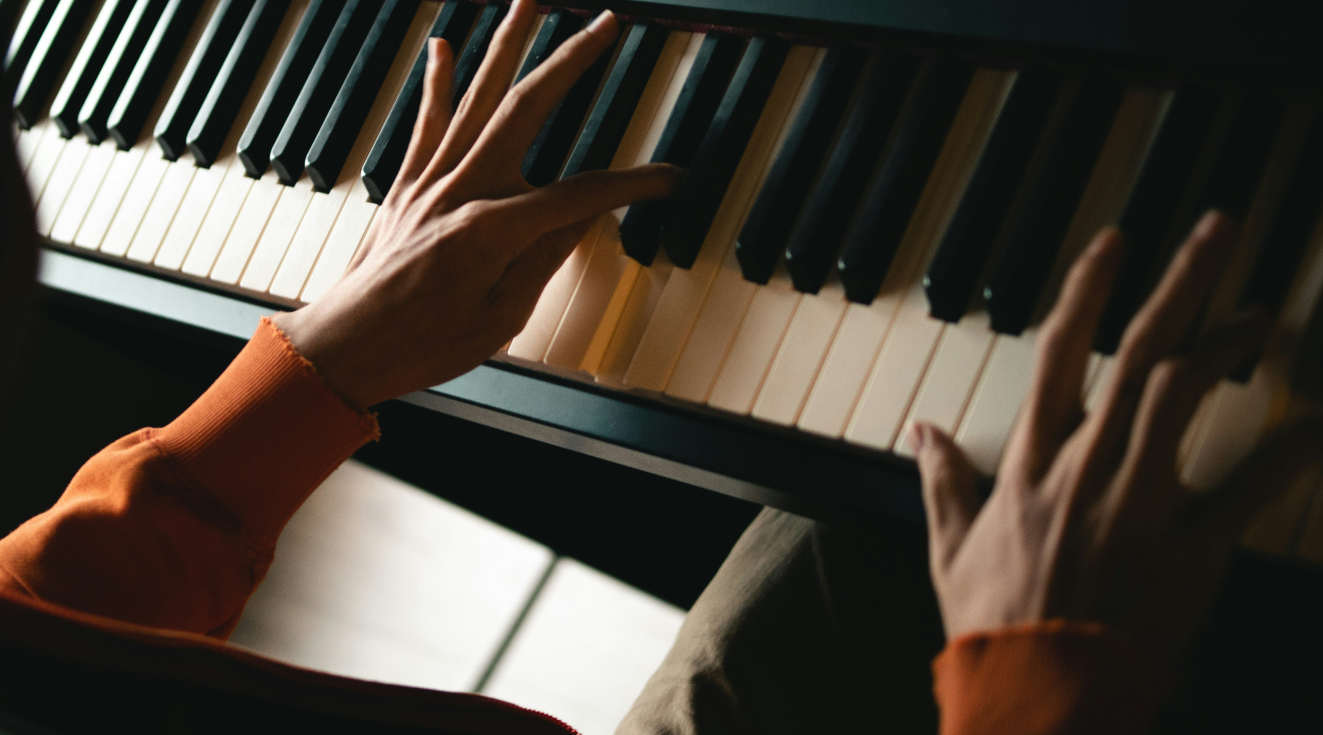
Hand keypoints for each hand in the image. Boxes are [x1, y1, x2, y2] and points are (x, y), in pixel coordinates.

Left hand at [274, 1, 679, 409]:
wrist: (346, 348)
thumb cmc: (421, 344)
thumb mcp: (502, 315)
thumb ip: (546, 258)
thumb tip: (586, 216)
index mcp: (492, 229)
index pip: (580, 194)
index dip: (631, 185)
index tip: (668, 178)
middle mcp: (459, 190)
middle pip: (526, 108)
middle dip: (571, 60)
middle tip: (606, 25)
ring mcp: (429, 181)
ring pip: (476, 98)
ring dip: (505, 45)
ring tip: (528, 1)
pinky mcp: (406, 186)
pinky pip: (426, 122)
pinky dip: (437, 83)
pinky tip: (443, 45)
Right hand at [913, 211, 1322, 661]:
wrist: (1037, 693)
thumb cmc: (996, 623)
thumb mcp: (950, 547)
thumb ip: (940, 481)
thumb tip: (918, 432)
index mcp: (1032, 462)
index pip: (1056, 352)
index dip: (1086, 288)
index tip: (1114, 242)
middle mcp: (1087, 465)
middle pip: (1138, 352)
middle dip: (1179, 282)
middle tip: (1217, 229)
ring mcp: (1139, 503)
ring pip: (1186, 398)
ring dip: (1228, 344)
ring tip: (1259, 312)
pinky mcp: (1187, 549)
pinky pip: (1245, 490)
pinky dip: (1286, 454)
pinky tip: (1316, 425)